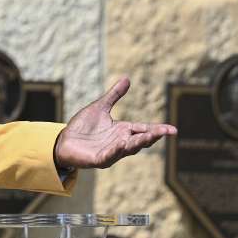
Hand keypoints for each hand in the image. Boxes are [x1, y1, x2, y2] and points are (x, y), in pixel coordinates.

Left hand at [53, 78, 176, 169]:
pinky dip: (116, 150)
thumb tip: (127, 78)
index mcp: (122, 131)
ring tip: (151, 136)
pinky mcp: (99, 159)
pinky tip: (121, 144)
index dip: (158, 129)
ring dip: (139, 143)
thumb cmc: (83, 126)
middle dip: (153, 136)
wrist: (64, 140)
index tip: (173, 129)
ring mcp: (111, 152)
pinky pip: (109, 156)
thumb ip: (114, 95)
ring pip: (128, 148)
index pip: (144, 129)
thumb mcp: (100, 107)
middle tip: (166, 132)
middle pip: (140, 140)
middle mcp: (120, 142)